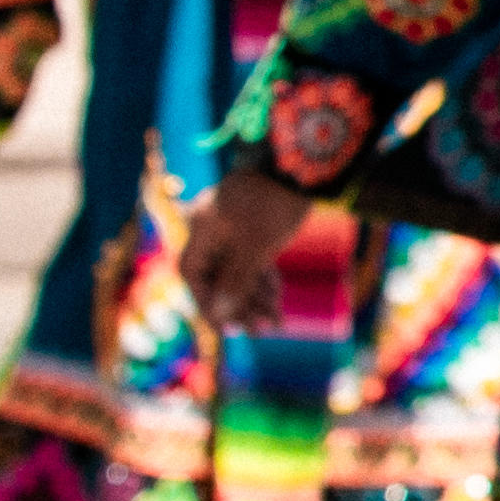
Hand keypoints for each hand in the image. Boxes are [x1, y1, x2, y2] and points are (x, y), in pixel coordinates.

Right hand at [179, 170, 314, 335]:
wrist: (307, 169)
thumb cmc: (276, 204)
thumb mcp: (257, 246)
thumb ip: (236, 280)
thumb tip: (220, 314)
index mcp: (201, 229)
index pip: (192, 274)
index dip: (206, 301)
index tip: (224, 326)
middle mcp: (213, 231)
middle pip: (217, 277)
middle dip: (238, 305)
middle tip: (258, 331)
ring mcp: (234, 231)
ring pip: (238, 272)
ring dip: (255, 298)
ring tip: (277, 324)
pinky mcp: (255, 232)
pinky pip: (253, 262)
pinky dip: (264, 280)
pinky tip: (279, 301)